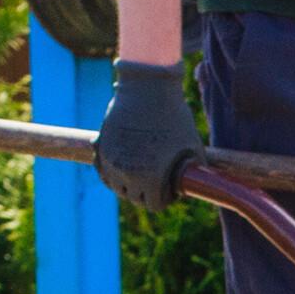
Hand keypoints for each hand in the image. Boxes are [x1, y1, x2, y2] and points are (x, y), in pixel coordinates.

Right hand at [96, 60, 203, 211]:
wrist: (147, 88)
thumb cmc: (175, 118)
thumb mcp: (192, 149)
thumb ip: (192, 173)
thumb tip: (193, 187)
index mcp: (150, 179)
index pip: (154, 205)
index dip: (165, 198)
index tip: (169, 187)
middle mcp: (127, 174)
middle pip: (135, 198)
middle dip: (148, 191)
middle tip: (158, 177)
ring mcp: (111, 161)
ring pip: (117, 187)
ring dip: (129, 183)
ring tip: (143, 169)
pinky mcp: (101, 147)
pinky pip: (103, 172)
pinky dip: (113, 172)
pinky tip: (125, 164)